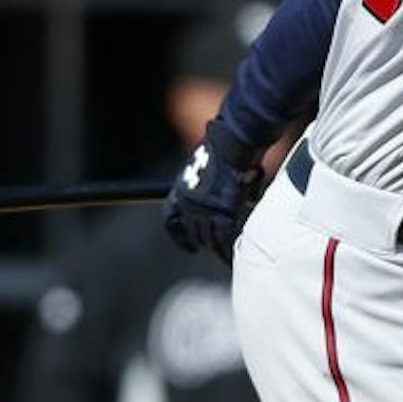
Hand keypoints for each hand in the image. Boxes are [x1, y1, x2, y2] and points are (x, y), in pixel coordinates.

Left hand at [164, 120, 266, 261]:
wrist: (231, 144)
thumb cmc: (223, 148)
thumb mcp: (206, 168)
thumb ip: (209, 187)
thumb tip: (226, 198)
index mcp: (181, 191)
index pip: (171, 221)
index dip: (179, 236)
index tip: (189, 245)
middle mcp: (188, 204)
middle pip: (192, 232)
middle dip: (202, 242)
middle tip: (213, 249)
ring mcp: (204, 211)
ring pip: (208, 239)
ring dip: (216, 249)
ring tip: (225, 256)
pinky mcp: (222, 215)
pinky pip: (223, 241)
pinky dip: (227, 251)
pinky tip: (232, 257)